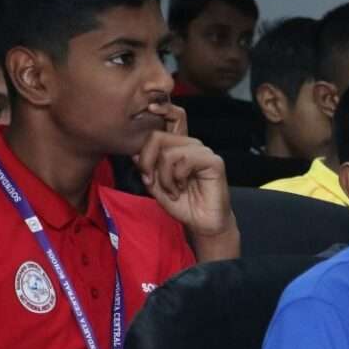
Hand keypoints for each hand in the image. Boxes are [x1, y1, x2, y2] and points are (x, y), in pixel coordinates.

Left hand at [132, 103, 236, 240]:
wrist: (201, 224)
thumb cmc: (182, 205)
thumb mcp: (156, 185)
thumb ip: (146, 168)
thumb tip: (134, 152)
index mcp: (178, 147)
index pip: (160, 128)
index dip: (154, 125)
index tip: (146, 129)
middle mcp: (190, 145)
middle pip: (158, 137)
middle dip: (147, 162)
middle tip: (150, 182)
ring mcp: (203, 152)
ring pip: (169, 151)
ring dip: (164, 176)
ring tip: (171, 190)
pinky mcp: (213, 161)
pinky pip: (184, 160)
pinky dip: (177, 177)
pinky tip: (181, 189)